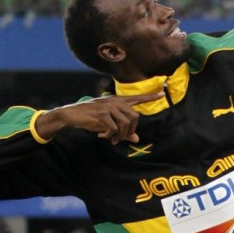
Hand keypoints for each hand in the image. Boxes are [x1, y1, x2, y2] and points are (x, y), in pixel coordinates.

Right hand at [36, 93, 163, 143]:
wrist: (71, 115)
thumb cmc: (91, 118)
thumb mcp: (108, 124)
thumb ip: (123, 129)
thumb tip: (137, 139)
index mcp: (117, 101)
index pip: (137, 98)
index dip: (150, 97)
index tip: (162, 93)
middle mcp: (115, 102)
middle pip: (135, 117)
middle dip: (130, 131)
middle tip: (119, 139)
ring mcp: (109, 107)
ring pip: (125, 124)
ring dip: (120, 136)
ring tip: (112, 139)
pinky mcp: (102, 114)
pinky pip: (113, 128)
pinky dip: (109, 136)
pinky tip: (102, 136)